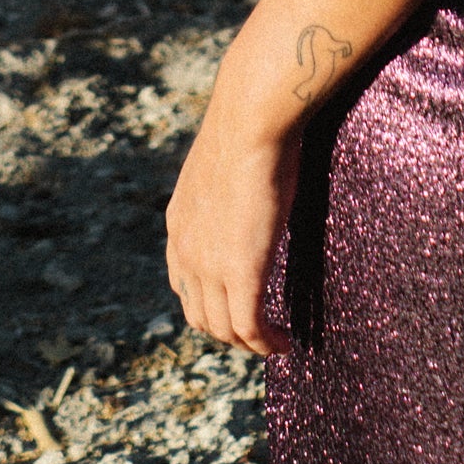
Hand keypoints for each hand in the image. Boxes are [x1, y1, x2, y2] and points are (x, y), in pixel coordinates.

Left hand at [164, 78, 305, 358]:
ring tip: (275, 342)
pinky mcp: (242, 271)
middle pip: (200, 315)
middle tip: (261, 331)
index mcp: (178, 224)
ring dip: (249, 343)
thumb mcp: (224, 164)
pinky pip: (250, 327)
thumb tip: (251, 174)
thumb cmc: (248, 128)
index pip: (183, 283)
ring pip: (224, 328)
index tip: (238, 306)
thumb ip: (226, 186)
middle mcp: (185, 251)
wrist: (249, 120)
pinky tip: (286, 343)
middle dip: (228, 330)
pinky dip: (266, 343)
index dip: (210, 303)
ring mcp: (210, 265)